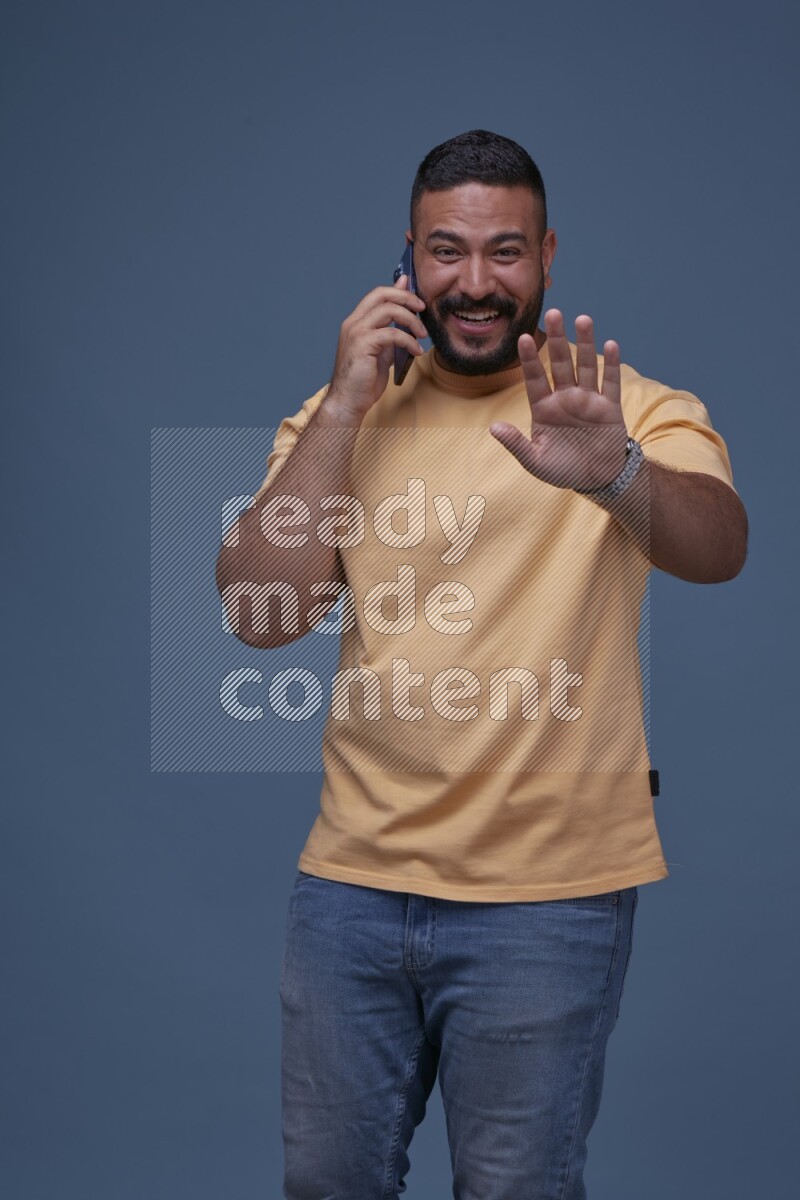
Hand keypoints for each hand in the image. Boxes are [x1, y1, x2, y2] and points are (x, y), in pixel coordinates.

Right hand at [324, 275, 426, 423]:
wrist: (348, 401)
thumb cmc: (363, 380)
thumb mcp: (381, 351)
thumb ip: (391, 332)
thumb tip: (404, 319)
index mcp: (356, 322)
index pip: (378, 294)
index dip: (398, 290)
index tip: (417, 299)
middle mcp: (354, 323)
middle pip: (382, 294)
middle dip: (406, 297)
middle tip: (422, 308)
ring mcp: (356, 332)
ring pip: (389, 310)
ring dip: (411, 320)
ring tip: (422, 334)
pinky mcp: (363, 345)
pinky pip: (392, 333)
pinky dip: (409, 340)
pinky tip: (416, 351)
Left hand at [490, 310, 628, 490]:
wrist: (597, 479)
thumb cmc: (563, 470)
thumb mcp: (535, 462)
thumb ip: (516, 445)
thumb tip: (493, 428)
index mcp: (544, 409)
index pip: (535, 378)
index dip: (530, 359)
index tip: (524, 337)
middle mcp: (565, 398)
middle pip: (561, 363)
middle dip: (558, 339)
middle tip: (554, 312)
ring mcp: (588, 400)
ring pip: (586, 366)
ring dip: (586, 344)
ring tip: (583, 319)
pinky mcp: (610, 407)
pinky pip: (610, 382)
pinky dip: (612, 365)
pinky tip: (610, 344)